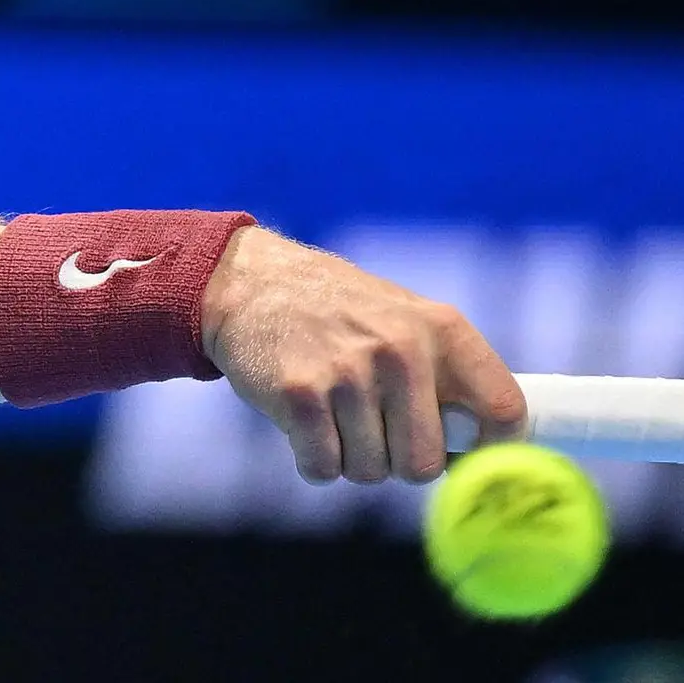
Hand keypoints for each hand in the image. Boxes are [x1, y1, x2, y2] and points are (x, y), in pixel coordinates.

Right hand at [201, 226, 525, 484]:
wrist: (250, 283)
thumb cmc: (338, 313)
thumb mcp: (406, 319)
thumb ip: (447, 375)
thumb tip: (488, 450)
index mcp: (442, 329)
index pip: (504, 411)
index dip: (491, 450)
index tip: (464, 455)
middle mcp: (401, 350)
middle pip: (423, 464)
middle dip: (397, 463)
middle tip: (376, 432)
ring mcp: (348, 373)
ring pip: (370, 472)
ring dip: (351, 458)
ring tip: (334, 414)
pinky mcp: (300, 395)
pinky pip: (323, 468)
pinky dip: (313, 459)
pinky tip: (305, 422)